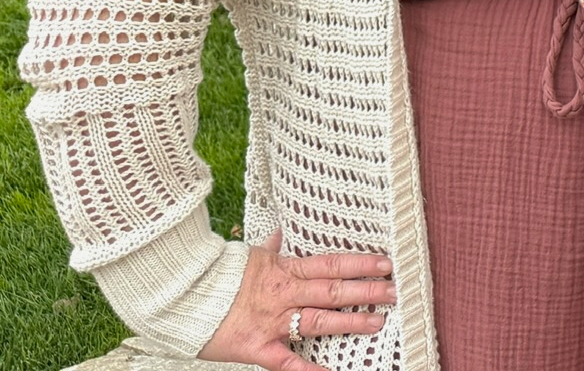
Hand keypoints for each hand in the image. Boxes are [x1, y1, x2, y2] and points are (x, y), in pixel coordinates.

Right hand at [199, 231, 394, 370]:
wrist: (180, 296)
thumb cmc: (214, 277)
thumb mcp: (247, 257)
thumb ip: (270, 248)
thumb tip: (280, 234)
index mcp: (283, 269)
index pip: (331, 264)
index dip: (360, 264)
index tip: (386, 264)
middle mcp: (283, 294)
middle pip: (333, 290)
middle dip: (366, 291)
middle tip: (395, 290)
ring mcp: (272, 321)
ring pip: (319, 320)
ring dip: (350, 322)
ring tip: (378, 321)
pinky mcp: (256, 347)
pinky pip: (286, 362)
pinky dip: (309, 370)